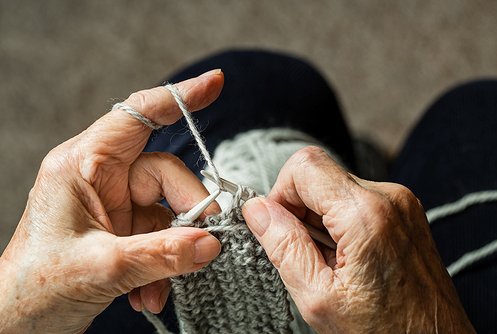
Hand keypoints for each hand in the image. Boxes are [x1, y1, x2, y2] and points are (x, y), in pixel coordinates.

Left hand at [0, 70, 223, 332]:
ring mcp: (115, 204)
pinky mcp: (124, 228)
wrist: (18, 324)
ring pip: (168, 210)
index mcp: (83, 165)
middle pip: (166, 175)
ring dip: (173, 251)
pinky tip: (149, 294)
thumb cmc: (36, 288)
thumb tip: (211, 243)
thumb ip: (162, 253)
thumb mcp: (102, 268)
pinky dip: (164, 264)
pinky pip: (161, 235)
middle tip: (203, 247)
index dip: (178, 98)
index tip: (216, 84)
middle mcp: (101, 177)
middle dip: (188, 214)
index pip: (136, 116)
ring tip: (157, 287)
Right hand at [243, 146, 474, 332]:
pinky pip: (354, 197)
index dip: (280, 193)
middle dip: (298, 207)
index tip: (279, 227)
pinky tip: (345, 255)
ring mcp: (400, 201)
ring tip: (330, 259)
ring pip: (334, 185)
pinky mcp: (403, 209)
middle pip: (318, 173)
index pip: (304, 166)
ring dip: (319, 216)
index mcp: (366, 215)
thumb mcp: (319, 297)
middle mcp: (389, 197)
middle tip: (305, 251)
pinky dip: (338, 220)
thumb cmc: (383, 332)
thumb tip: (256, 209)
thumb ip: (284, 246)